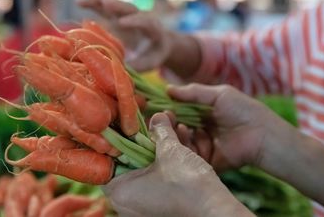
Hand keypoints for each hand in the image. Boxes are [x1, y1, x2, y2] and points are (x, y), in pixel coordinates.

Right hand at [78, 0, 172, 70]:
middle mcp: (140, 17)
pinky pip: (104, 7)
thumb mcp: (150, 62)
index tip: (121, 23)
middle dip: (117, 5)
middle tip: (105, 1)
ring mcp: (127, 14)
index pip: (145, 22)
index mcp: (153, 29)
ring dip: (100, 1)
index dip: (134, 21)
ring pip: (115, 5)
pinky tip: (79, 1)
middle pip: (129, 8)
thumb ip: (138, 65)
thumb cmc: (154, 54)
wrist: (158, 42)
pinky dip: (93, 4)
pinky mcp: (117, 15)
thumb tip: (119, 70)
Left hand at [104, 113, 253, 216]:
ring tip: (172, 134)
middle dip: (143, 143)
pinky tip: (178, 151)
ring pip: (145, 173)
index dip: (119, 139)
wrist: (216, 212)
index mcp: (119, 192)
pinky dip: (163, 169)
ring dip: (156, 153)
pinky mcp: (158, 211)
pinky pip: (155, 184)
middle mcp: (125, 205)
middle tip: (153, 126)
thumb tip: (158, 116)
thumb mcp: (171, 151)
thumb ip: (160, 131)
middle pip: (129, 165)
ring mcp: (142, 210)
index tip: (128, 125)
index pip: (108, 161)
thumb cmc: (188, 184)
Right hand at [169, 84, 287, 171]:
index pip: (179, 110)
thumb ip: (193, 92)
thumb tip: (167, 88)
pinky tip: (184, 136)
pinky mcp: (205, 160)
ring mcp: (202, 145)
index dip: (168, 108)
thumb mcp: (219, 95)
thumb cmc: (244, 110)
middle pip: (176, 126)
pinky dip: (183, 146)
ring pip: (179, 140)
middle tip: (163, 117)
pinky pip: (188, 155)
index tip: (156, 104)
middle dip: (168, 121)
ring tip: (178, 126)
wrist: (262, 136)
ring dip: (174, 132)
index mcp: (203, 113)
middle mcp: (200, 129)